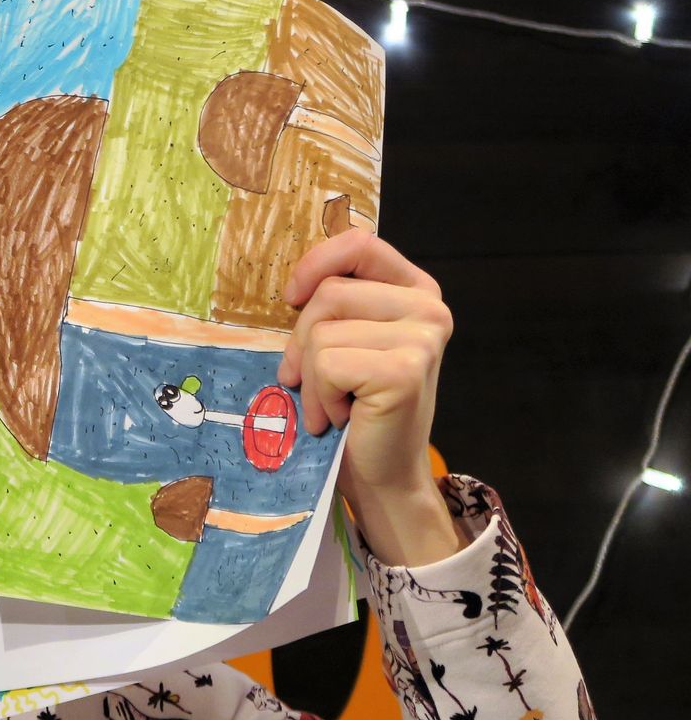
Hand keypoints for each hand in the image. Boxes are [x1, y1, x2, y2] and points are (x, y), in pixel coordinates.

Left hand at [277, 229, 462, 566]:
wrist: (381, 475)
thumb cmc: (355, 409)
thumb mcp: (345, 344)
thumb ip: (333, 306)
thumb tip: (291, 284)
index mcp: (415, 291)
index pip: (359, 244)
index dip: (316, 264)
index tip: (292, 296)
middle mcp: (429, 307)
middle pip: (328, 293)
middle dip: (303, 343)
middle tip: (316, 384)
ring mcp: (423, 337)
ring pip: (322, 330)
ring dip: (312, 377)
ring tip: (335, 403)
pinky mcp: (405, 369)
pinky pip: (327, 363)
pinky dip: (320, 396)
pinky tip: (343, 416)